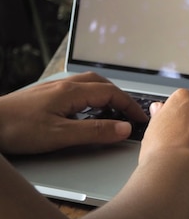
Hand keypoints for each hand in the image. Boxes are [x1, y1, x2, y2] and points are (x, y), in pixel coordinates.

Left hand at [0, 72, 147, 154]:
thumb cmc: (17, 129)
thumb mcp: (61, 135)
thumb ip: (95, 131)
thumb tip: (125, 128)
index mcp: (72, 92)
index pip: (112, 94)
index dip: (130, 106)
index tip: (141, 119)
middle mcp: (64, 86)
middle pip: (102, 84)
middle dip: (120, 97)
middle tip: (130, 113)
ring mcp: (52, 89)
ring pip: (88, 85)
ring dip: (105, 95)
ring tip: (113, 111)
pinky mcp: (43, 96)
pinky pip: (75, 90)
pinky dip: (90, 98)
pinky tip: (85, 111)